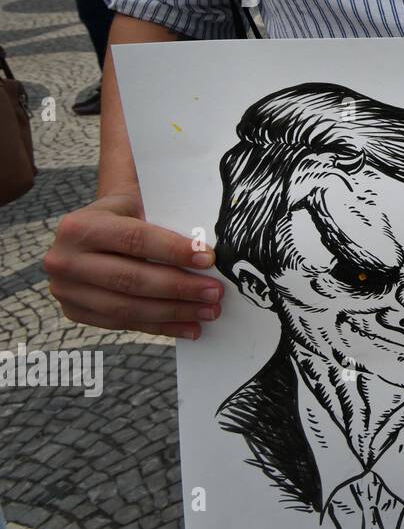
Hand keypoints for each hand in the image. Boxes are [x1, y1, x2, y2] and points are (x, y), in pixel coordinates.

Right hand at [45, 192, 224, 339]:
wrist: (100, 225)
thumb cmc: (132, 210)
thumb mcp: (142, 202)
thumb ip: (168, 217)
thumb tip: (210, 247)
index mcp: (79, 226)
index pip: (134, 240)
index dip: (173, 251)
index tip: (209, 259)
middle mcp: (64, 259)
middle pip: (130, 279)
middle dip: (178, 288)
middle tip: (215, 292)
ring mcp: (66, 290)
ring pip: (127, 308)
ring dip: (174, 312)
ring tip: (209, 312)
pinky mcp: (76, 311)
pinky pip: (124, 324)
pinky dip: (161, 327)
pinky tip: (191, 327)